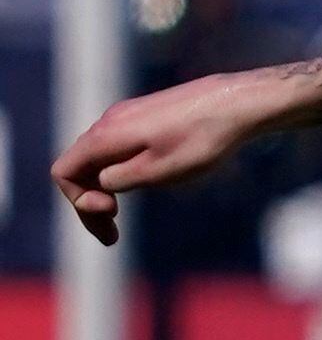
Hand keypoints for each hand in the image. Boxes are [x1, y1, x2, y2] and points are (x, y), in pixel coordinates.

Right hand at [52, 71, 291, 245]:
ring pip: (100, 158)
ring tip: (122, 216)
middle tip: (112, 236)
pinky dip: (121, 172)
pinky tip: (146, 185)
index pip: (64, 172)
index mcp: (105, 136)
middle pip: (80, 167)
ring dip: (106, 190)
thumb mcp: (158, 171)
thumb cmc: (202, 141)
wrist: (238, 103)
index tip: (113, 215)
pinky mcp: (146, 115)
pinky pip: (119, 148)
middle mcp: (109, 121)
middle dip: (91, 203)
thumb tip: (100, 184)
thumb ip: (119, 180)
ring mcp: (127, 116)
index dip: (79, 201)